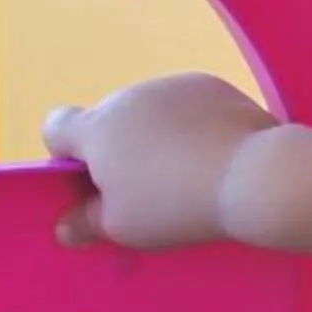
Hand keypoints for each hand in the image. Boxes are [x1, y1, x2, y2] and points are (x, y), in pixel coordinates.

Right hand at [42, 73, 279, 249]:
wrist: (255, 175)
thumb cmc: (176, 206)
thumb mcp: (122, 227)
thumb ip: (86, 222)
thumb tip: (65, 226)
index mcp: (97, 126)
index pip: (56, 127)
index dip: (67, 156)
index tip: (94, 183)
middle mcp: (130, 96)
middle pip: (109, 121)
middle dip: (119, 150)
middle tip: (149, 189)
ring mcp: (173, 85)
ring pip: (150, 113)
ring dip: (158, 136)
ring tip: (190, 174)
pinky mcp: (212, 85)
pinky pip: (188, 106)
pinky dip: (193, 126)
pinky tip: (216, 153)